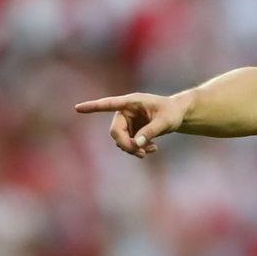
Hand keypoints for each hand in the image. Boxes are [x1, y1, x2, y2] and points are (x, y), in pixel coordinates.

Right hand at [75, 92, 189, 157]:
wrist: (178, 114)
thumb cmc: (172, 112)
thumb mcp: (165, 122)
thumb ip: (151, 131)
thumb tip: (136, 144)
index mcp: (131, 102)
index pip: (109, 104)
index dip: (93, 107)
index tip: (78, 108)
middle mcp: (125, 111)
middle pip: (115, 131)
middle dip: (126, 144)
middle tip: (140, 153)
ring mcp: (127, 122)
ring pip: (120, 140)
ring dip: (133, 149)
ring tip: (150, 151)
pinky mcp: (130, 130)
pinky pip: (128, 144)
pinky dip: (137, 149)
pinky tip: (152, 149)